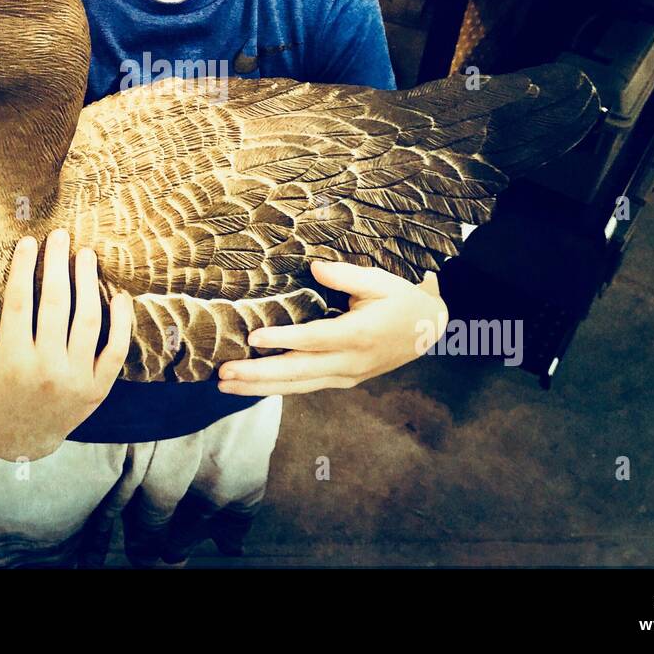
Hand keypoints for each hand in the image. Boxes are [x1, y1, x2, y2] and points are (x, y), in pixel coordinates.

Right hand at [0, 228, 132, 460]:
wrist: (23, 444)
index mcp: (13, 360)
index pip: (19, 303)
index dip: (23, 269)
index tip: (28, 243)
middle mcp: (46, 368)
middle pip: (56, 304)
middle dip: (58, 265)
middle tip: (60, 237)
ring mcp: (76, 378)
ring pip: (88, 320)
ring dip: (88, 283)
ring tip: (85, 256)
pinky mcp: (98, 388)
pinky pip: (116, 349)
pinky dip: (121, 321)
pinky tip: (118, 295)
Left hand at [216, 259, 446, 395]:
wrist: (431, 329)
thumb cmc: (402, 300)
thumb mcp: (380, 281)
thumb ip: (346, 275)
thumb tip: (314, 266)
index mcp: (359, 335)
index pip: (314, 340)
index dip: (283, 341)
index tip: (253, 339)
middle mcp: (350, 362)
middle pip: (299, 372)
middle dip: (258, 375)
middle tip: (223, 374)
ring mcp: (347, 375)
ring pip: (298, 386)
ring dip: (260, 387)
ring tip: (226, 386)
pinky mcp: (344, 380)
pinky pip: (306, 386)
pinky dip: (278, 387)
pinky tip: (253, 386)